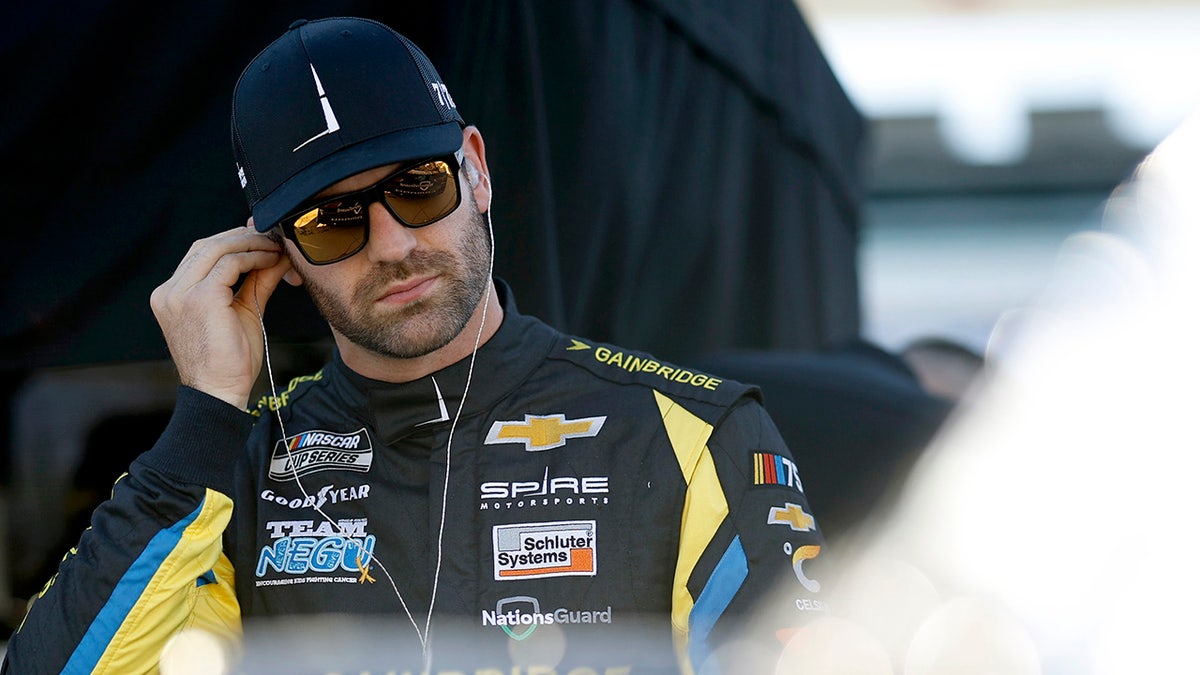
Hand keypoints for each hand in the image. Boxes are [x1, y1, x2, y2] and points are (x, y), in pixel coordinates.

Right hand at [150, 220, 292, 408]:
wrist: (220, 393)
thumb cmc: (230, 361)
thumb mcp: (244, 311)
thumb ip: (256, 282)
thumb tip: (277, 256)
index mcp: (172, 295)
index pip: (199, 254)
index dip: (232, 241)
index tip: (261, 238)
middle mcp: (169, 292)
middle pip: (205, 246)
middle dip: (242, 237)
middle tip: (272, 236)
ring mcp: (180, 294)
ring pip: (216, 249)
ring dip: (251, 244)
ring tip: (276, 247)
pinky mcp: (200, 298)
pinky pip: (230, 264)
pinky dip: (253, 257)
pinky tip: (272, 260)